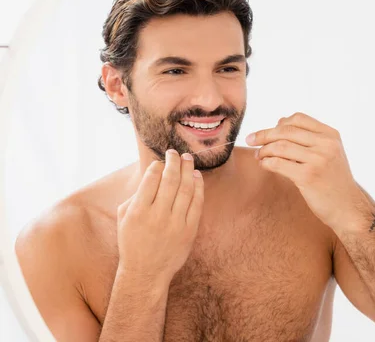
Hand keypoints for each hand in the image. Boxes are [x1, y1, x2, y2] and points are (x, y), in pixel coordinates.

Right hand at [116, 150, 203, 285]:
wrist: (146, 272)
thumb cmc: (133, 241)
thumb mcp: (124, 218)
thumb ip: (136, 195)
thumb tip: (152, 174)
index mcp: (138, 212)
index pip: (151, 180)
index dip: (157, 166)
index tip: (160, 160)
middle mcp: (157, 217)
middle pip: (170, 181)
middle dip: (174, 162)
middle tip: (175, 153)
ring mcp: (175, 224)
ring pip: (186, 190)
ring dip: (188, 171)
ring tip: (188, 159)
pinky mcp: (189, 231)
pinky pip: (197, 204)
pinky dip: (198, 187)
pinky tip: (197, 177)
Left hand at [246, 112, 359, 228]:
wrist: (348, 208)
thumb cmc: (334, 181)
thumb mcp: (329, 153)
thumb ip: (309, 138)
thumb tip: (279, 122)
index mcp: (331, 135)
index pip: (298, 119)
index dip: (278, 124)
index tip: (267, 132)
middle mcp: (326, 144)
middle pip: (286, 131)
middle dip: (264, 135)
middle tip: (250, 140)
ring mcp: (318, 160)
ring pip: (280, 146)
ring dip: (264, 150)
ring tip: (259, 156)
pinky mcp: (308, 176)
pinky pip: (278, 163)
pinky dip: (266, 162)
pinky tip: (264, 165)